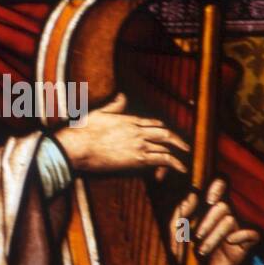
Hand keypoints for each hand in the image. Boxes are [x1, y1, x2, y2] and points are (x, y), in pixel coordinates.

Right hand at [55, 93, 189, 180]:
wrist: (78, 146)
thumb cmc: (83, 131)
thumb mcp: (100, 113)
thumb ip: (114, 105)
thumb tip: (122, 96)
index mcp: (129, 119)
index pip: (153, 123)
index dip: (163, 130)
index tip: (168, 135)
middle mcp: (138, 130)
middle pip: (164, 133)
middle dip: (177, 140)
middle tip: (185, 147)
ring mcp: (139, 144)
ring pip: (166, 146)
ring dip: (177, 154)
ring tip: (184, 163)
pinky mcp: (137, 158)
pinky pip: (162, 159)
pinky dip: (174, 164)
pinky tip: (180, 169)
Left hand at [169, 177, 259, 264]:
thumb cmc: (189, 255)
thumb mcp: (176, 237)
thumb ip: (178, 216)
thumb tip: (191, 196)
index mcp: (208, 209)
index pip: (219, 187)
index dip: (217, 186)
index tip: (208, 199)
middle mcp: (224, 215)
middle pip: (222, 205)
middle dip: (207, 221)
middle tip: (196, 236)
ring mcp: (237, 228)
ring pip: (230, 220)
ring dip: (214, 236)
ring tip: (202, 251)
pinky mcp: (247, 243)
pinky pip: (253, 233)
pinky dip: (242, 235)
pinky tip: (231, 242)